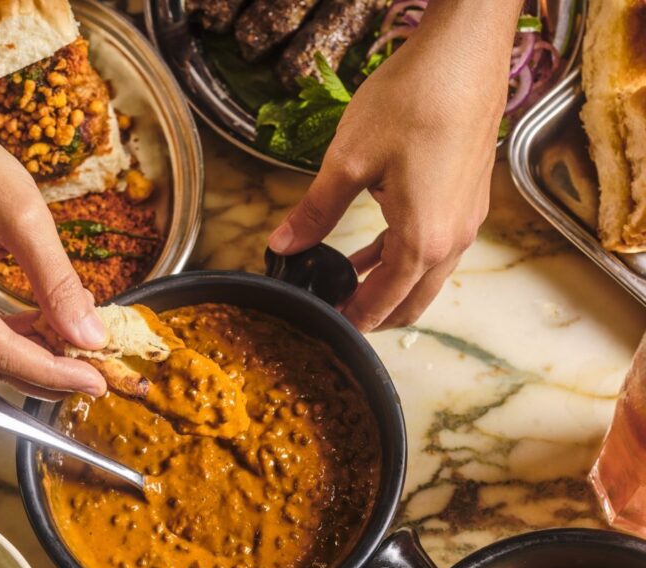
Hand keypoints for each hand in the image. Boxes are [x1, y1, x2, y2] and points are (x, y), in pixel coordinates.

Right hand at [0, 94, 106, 399]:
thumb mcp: (24, 218)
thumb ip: (58, 282)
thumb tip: (89, 336)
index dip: (51, 372)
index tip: (94, 381)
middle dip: (43, 370)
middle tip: (93, 372)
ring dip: (26, 357)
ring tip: (73, 350)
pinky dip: (5, 340)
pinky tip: (40, 331)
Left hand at [267, 5, 513, 331]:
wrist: (464, 55)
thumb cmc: (412, 103)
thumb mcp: (348, 162)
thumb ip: (315, 211)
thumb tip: (282, 243)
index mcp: (423, 240)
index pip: (384, 304)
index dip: (352, 321)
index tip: (326, 328)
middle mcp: (453, 239)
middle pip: (413, 301)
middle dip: (375, 315)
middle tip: (335, 316)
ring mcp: (467, 219)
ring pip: (427, 276)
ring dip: (389, 287)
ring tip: (346, 286)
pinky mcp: (469, 198)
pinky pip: (436, 246)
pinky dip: (405, 257)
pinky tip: (374, 248)